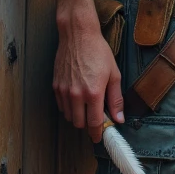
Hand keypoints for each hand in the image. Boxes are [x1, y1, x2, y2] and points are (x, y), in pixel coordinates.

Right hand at [53, 25, 122, 141]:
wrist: (78, 36)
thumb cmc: (98, 52)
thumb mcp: (114, 75)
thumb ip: (116, 99)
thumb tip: (119, 118)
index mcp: (93, 93)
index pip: (94, 124)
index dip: (97, 133)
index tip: (99, 137)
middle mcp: (76, 95)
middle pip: (80, 124)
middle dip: (88, 125)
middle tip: (96, 118)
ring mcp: (64, 91)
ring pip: (69, 117)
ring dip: (78, 116)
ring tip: (87, 106)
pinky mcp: (55, 86)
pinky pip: (61, 106)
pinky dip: (69, 108)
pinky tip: (77, 99)